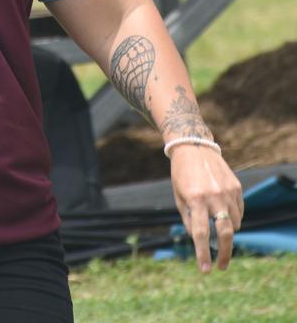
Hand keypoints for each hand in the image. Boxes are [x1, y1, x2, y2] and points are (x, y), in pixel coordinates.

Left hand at [169, 145, 243, 271]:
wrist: (193, 148)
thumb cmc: (181, 175)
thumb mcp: (179, 196)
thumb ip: (189, 219)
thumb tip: (199, 240)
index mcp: (195, 199)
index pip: (201, 233)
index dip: (202, 253)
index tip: (205, 269)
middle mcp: (214, 196)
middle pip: (225, 233)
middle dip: (224, 254)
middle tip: (221, 267)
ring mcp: (228, 191)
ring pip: (234, 224)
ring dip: (226, 230)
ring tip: (215, 222)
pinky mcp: (237, 187)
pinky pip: (239, 211)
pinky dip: (232, 217)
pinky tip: (222, 210)